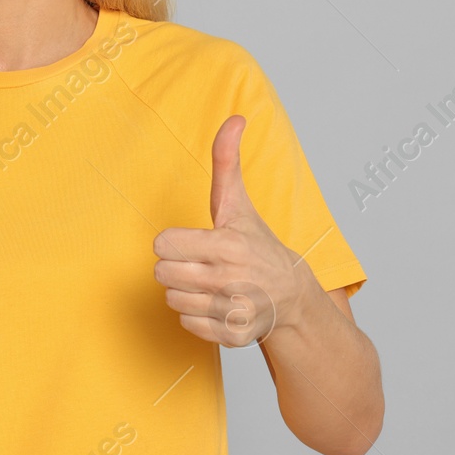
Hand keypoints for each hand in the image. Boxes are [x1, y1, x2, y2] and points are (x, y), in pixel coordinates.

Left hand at [153, 115, 322, 346]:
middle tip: (199, 264)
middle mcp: (229, 280)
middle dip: (176, 267)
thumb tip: (235, 118)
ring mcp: (231, 310)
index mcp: (226, 245)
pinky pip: (187, 325)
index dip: (173, 242)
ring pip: (172, 301)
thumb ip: (227, 161)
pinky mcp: (231, 336)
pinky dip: (197, 317)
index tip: (192, 243)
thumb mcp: (240, 204)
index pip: (163, 244)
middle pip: (162, 274)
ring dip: (185, 292)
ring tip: (209, 284)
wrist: (292, 297)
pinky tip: (216, 304)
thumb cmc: (258, 245)